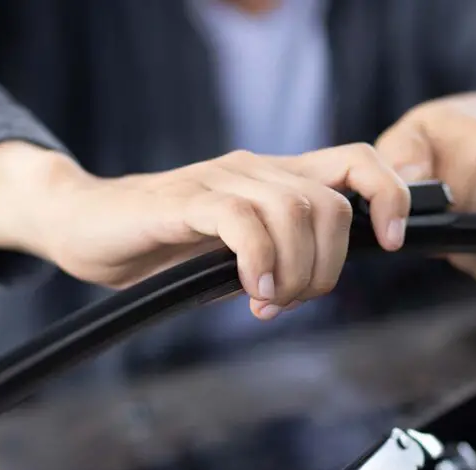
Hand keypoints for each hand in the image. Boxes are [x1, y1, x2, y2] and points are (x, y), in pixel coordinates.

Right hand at [0, 141, 409, 319]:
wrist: (83, 224)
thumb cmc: (158, 243)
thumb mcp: (232, 255)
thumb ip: (274, 258)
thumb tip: (310, 283)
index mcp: (275, 179)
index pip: (357, 162)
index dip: (389, 195)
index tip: (392, 242)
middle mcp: (255, 170)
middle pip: (332, 205)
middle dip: (328, 267)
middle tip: (289, 301)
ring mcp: (221, 181)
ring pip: (297, 212)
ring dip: (295, 271)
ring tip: (266, 300)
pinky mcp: (186, 200)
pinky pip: (245, 222)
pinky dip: (259, 261)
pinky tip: (250, 290)